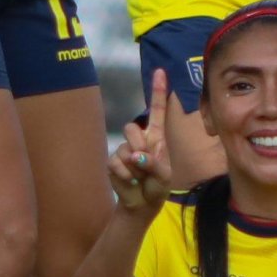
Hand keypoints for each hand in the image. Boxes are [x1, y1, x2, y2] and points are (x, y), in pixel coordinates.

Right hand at [108, 69, 171, 213]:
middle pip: (133, 128)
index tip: (160, 71)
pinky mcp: (113, 162)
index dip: (158, 91)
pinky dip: (125, 174)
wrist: (141, 204)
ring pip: (125, 148)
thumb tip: (136, 156)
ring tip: (140, 176)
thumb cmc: (157, 187)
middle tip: (146, 164)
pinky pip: (116, 162)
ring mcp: (124, 149)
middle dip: (139, 146)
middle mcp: (140, 139)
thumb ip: (154, 164)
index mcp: (157, 137)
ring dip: (134, 166)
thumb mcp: (164, 176)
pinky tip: (130, 180)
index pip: (157, 110)